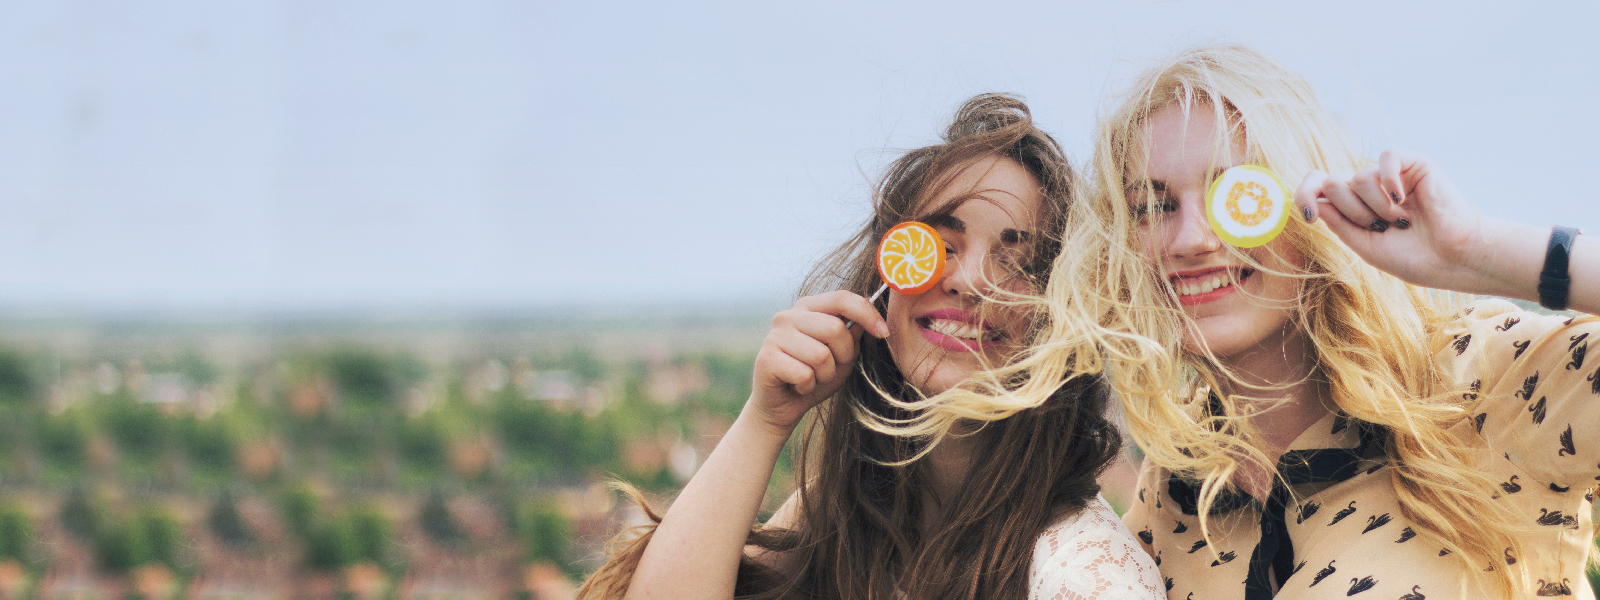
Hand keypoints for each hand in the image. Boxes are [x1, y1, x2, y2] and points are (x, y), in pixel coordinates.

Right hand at [748, 290, 889, 435]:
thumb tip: (869, 321)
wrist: (781, 406)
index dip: (867, 313)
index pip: (842, 298)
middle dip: (843, 355)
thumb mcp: (842, 357)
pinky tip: (797, 386)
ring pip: (821, 355)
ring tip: (812, 378)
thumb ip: (853, 337)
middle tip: (830, 369)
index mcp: (808, 308)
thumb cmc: (814, 377)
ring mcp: (774, 336)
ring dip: (825, 375)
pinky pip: (804, 374)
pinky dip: (808, 386)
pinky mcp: (766, 359)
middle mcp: (788, 316)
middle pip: (835, 328)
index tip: (884, 332)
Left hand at [1298, 150, 1487, 289]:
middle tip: (1380, 227)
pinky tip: (1400, 198)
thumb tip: (1317, 200)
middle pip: (1333, 184)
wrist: (1452, 259)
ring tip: (1402, 220)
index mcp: (1353, 206)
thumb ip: (1339, 223)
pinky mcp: (1414, 164)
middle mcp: (1369, 187)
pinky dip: (1389, 179)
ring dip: (1377, 208)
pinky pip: (1387, 157)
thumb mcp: (1365, 246)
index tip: (1311, 216)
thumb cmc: (1413, 257)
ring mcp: (1390, 175)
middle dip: (1352, 212)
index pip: (1317, 187)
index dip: (1304, 195)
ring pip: (1358, 178)